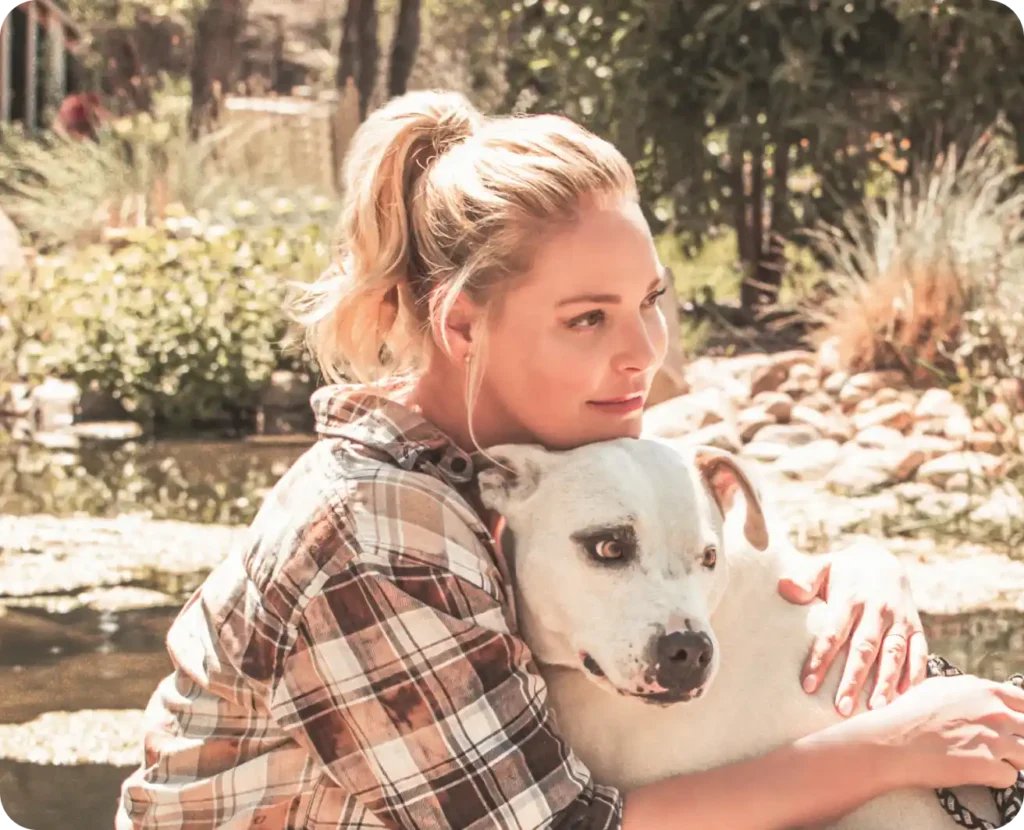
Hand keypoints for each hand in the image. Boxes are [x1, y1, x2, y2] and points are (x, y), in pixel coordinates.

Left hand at [778, 540, 927, 716]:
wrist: (882, 557)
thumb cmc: (843, 571)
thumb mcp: (822, 566)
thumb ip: (805, 579)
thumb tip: (786, 590)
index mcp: (850, 598)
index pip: (833, 634)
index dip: (821, 660)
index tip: (808, 685)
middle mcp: (876, 610)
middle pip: (864, 649)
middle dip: (853, 680)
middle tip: (842, 708)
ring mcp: (899, 618)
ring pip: (894, 653)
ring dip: (886, 681)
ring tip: (876, 708)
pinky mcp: (915, 625)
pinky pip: (919, 650)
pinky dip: (915, 672)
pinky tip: (904, 694)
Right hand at [848, 673, 1023, 790]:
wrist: (890, 741)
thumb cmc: (907, 714)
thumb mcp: (937, 687)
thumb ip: (967, 690)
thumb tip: (981, 694)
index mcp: (984, 690)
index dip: (1020, 715)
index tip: (1013, 725)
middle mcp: (995, 712)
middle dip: (1017, 739)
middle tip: (998, 746)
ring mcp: (995, 739)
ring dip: (1010, 760)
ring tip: (986, 760)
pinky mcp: (989, 766)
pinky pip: (1011, 777)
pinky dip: (997, 778)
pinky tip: (977, 773)